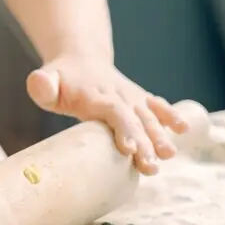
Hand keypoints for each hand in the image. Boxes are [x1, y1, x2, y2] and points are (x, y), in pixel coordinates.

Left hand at [27, 55, 189, 174]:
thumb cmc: (60, 79)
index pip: (113, 112)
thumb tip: (40, 83)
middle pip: (135, 119)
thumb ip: (42, 84)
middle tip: (151, 166)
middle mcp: (119, 95)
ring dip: (160, 136)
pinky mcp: (140, 100)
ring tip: (169, 155)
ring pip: (149, 116)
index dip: (123, 128)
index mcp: (96, 96)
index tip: (130, 149)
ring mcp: (132, 97)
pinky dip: (171, 116)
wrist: (82, 59)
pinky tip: (184, 129)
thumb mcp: (46, 79)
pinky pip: (158, 106)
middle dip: (145, 143)